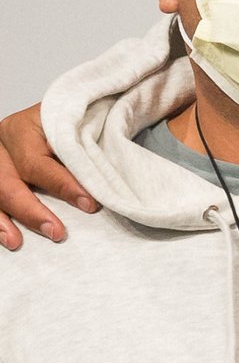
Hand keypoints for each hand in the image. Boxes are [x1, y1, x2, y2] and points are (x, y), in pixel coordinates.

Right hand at [0, 103, 91, 250]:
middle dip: (31, 211)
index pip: (38, 163)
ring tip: (16, 242)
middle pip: (7, 182)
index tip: (90, 205)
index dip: (63, 186)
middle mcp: (3, 143)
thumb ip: (86, 157)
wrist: (63, 120)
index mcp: (26, 128)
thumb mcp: (82, 131)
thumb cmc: (76, 127)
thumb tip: (104, 190)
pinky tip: (7, 237)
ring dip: (2, 221)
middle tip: (57, 233)